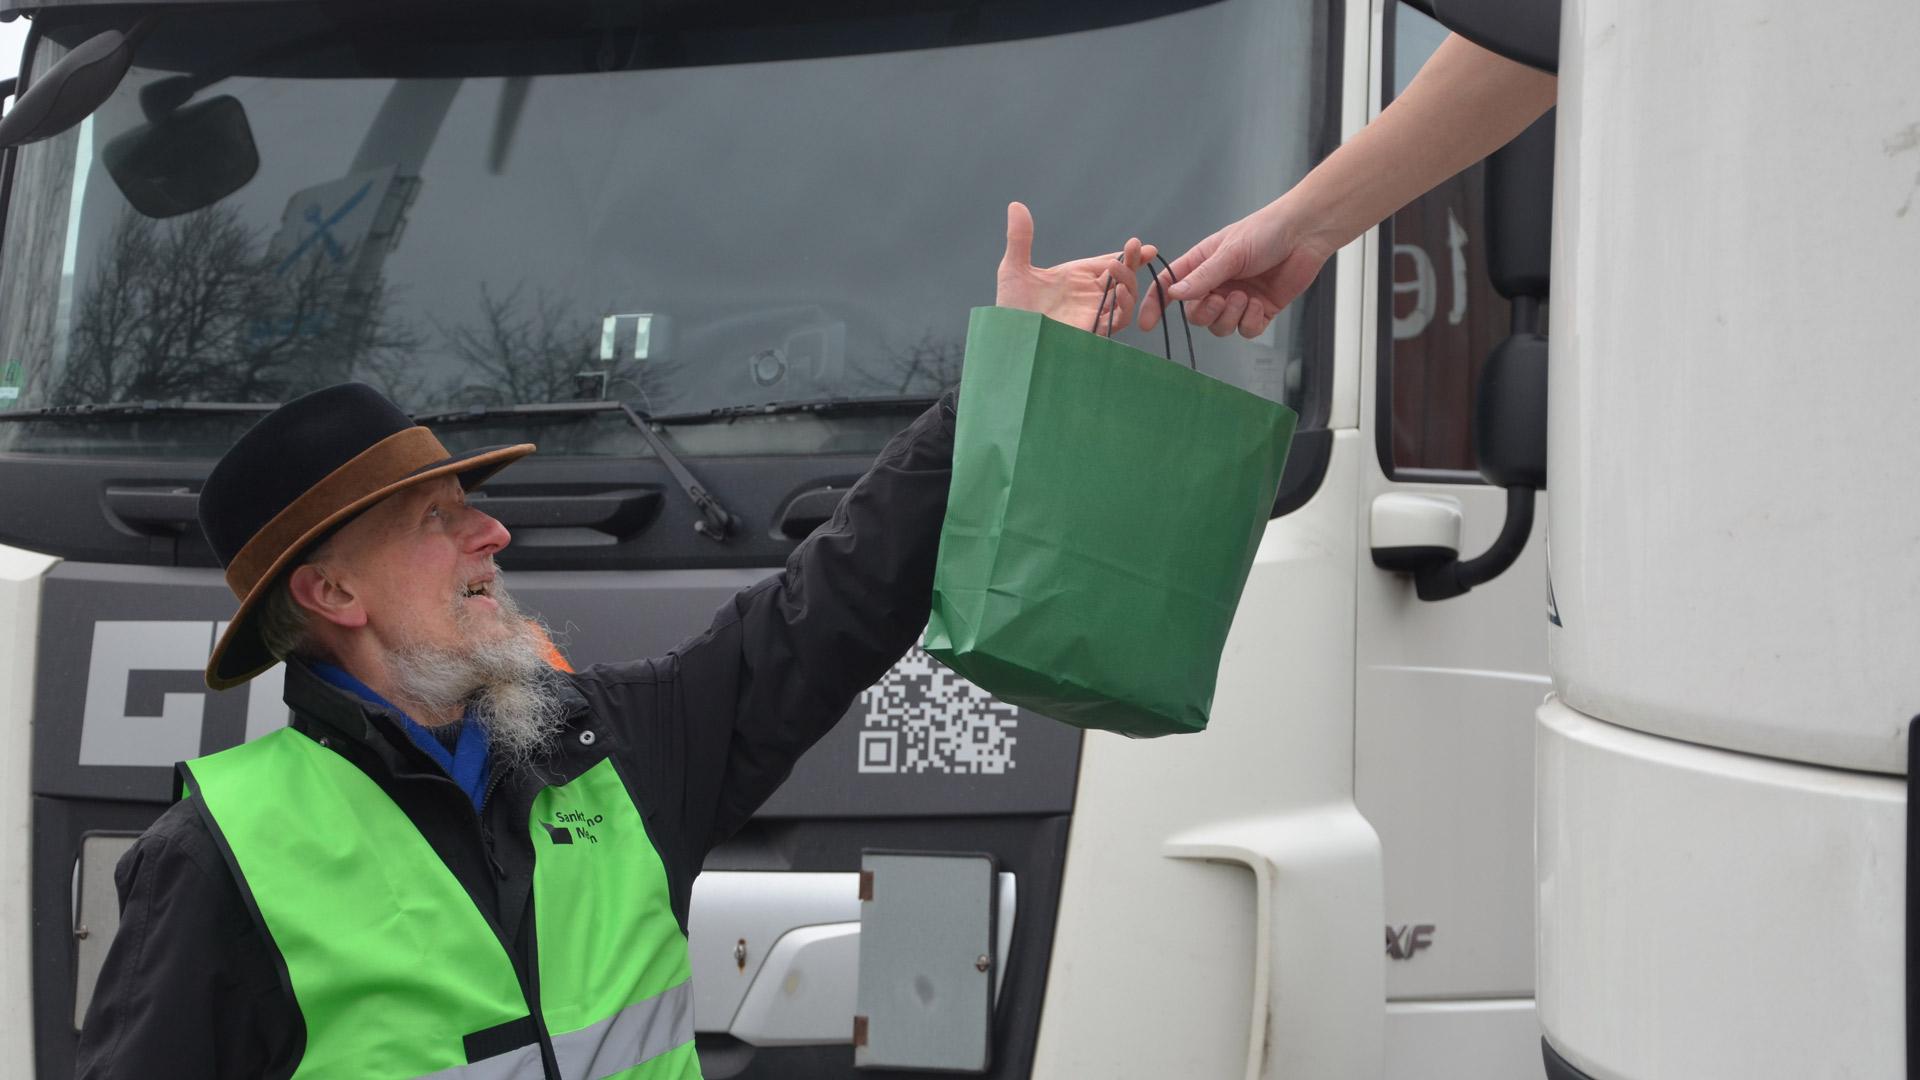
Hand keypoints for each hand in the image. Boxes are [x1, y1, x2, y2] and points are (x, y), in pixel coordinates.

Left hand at [995, 202, 1156, 335]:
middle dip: (1133, 262)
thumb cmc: (1009, 308)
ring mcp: (1092, 313)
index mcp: (1076, 278)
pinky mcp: (1092, 332)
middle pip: (1121, 277)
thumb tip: (1015, 205)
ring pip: (1124, 298)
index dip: (1127, 255)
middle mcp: (1088, 295)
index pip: (1108, 263)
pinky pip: (1117, 320)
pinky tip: (1119, 291)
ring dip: (1128, 281)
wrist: (1008, 340)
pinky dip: (1123, 306)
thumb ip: (1020, 238)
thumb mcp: (1014, 269)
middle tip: (1137, 247)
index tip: (1141, 245)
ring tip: (1117, 267)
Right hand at [1139, 201, 1335, 338]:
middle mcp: (1217, 284)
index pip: (1170, 288)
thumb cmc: (1266, 231)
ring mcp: (1238, 299)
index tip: (1146, 324)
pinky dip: (1251, 321)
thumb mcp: (1229, 252)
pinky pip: (1245, 330)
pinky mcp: (1260, 310)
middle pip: (1195, 315)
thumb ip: (1202, 277)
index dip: (1155, 306)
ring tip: (1247, 296)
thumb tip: (1174, 295)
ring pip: (1220, 327)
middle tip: (1221, 298)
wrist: (1305, 234)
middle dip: (1206, 312)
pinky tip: (1260, 304)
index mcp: (1202, 265)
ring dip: (1231, 316)